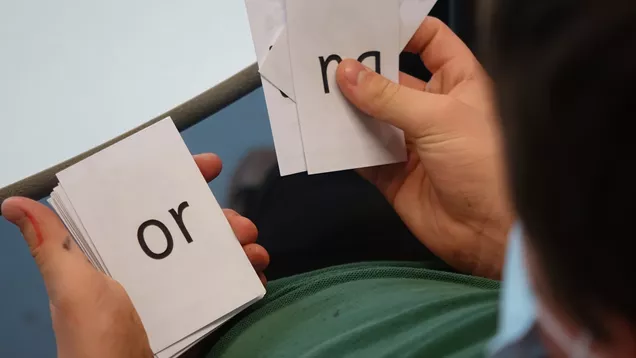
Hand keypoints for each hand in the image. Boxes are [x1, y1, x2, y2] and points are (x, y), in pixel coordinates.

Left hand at [1, 153, 269, 357]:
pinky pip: (221, 287)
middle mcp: (142, 267)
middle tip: (241, 226)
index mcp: (113, 253)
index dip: (178, 180)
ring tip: (255, 253)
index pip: (145, 204)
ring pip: (210, 255)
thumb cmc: (96, 340)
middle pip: (188, 228)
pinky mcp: (189, 314)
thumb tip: (13, 202)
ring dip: (238, 248)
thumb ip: (53, 248)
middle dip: (221, 219)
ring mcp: (168, 292)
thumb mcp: (74, 290)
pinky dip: (242, 277)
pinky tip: (255, 277)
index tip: (210, 166)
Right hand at [336, 18, 513, 278]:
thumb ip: (388, 97)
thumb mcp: (438, 117)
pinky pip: (363, 153)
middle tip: (324, 60)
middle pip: (391, 80)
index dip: (400, 32)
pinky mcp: (394, 174)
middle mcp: (433, 108)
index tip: (363, 29)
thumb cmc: (483, 161)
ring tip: (315, 93)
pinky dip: (344, 146)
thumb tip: (346, 72)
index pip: (429, 42)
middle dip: (361, 72)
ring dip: (347, 108)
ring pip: (372, 117)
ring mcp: (411, 142)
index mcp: (457, 82)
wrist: (492, 232)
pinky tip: (323, 133)